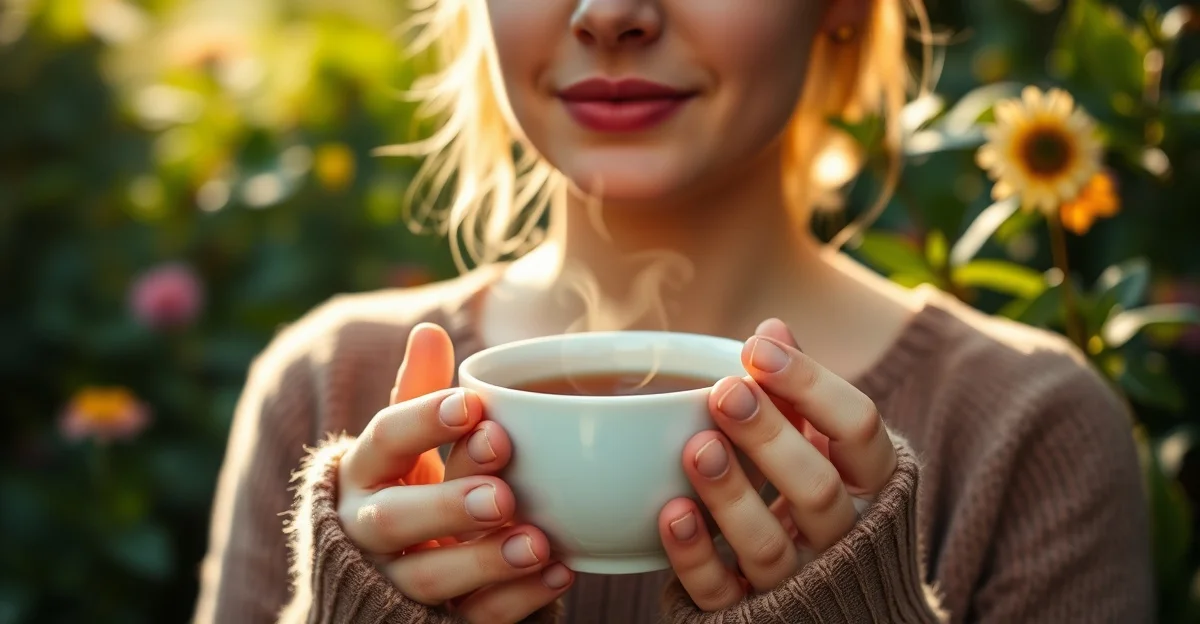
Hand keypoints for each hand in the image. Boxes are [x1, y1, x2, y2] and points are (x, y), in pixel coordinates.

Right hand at [336, 323, 573, 622]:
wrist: (386, 580)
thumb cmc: (410, 490)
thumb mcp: (409, 446)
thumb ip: (419, 395)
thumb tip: (428, 331)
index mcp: (365, 472)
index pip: (384, 440)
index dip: (424, 422)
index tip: (472, 406)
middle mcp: (368, 530)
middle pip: (394, 520)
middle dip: (449, 504)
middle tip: (503, 492)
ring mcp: (396, 582)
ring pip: (429, 578)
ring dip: (486, 561)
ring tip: (540, 541)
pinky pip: (472, 618)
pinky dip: (516, 599)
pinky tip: (560, 572)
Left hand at [657, 318, 897, 610]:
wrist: (832, 607)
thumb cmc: (816, 505)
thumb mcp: (822, 450)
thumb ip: (799, 394)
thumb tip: (773, 328)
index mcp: (871, 485)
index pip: (860, 428)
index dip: (812, 384)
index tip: (758, 348)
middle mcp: (843, 536)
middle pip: (818, 488)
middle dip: (770, 438)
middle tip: (726, 392)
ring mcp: (799, 582)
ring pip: (770, 547)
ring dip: (731, 496)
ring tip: (696, 448)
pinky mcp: (751, 615)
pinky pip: (723, 592)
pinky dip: (695, 555)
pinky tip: (670, 513)